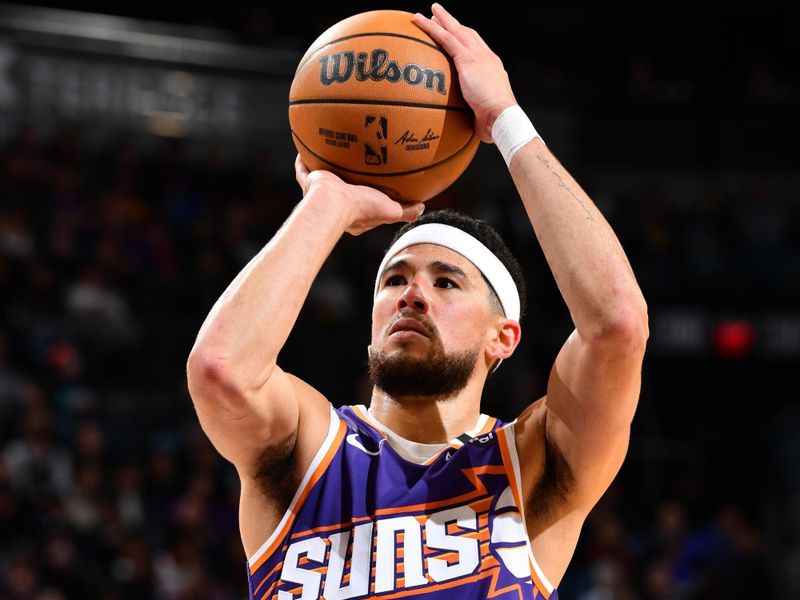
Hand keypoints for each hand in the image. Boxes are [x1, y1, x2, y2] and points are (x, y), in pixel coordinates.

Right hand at [294, 155, 423, 235]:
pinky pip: (304, 168)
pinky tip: (308, 146)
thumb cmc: (361, 208)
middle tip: (354, 166)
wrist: (333, 203)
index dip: (368, 195)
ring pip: (324, 177)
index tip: (374, 185)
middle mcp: (336, 202)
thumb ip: (406, 211)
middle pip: (343, 188)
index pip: (362, 203)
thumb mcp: (390, 211)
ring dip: (327, 166)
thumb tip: (422, 207)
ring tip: (333, 151)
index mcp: (353, 212)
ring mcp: (321, 192)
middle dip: (347, 179)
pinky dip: (304, 159)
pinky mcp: (309, 181)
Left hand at [414, 3, 516, 142]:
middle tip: (441, 15)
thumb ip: (477, 114)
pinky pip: (446, 39)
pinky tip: (420, 20)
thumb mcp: (485, 115)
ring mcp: (477, 56)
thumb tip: (471, 127)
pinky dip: (432, 28)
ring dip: (442, 19)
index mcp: (492, 68)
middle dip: (454, 24)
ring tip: (430, 11)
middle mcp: (486, 57)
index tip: (457, 35)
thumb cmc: (496, 122)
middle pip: (468, 35)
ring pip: (456, 31)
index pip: (478, 49)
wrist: (501, 116)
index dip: (467, 40)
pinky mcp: (467, 59)